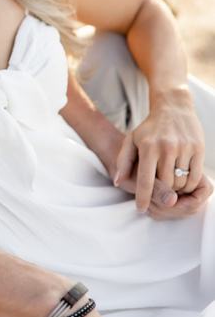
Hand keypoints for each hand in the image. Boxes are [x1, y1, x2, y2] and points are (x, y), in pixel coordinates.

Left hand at [113, 88, 204, 211]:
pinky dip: (188, 183)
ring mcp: (184, 148)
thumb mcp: (132, 140)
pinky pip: (194, 176)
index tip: (141, 209)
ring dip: (176, 189)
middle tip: (160, 192)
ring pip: (181, 183)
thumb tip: (118, 182)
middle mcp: (166, 147)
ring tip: (170, 185)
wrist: (173, 107)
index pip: (145, 179)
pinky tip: (182, 180)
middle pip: (165, 184)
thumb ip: (124, 161)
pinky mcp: (198, 148)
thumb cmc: (149, 128)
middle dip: (162, 192)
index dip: (143, 197)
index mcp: (148, 147)